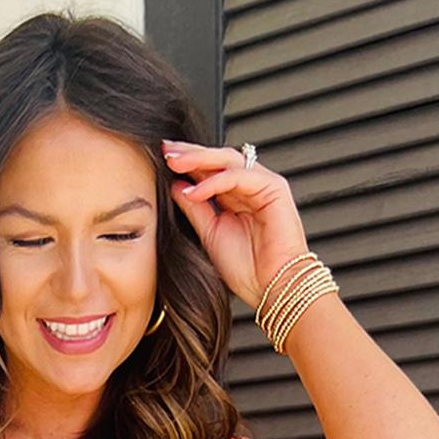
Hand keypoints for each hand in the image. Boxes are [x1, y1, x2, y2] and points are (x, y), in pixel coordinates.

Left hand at [161, 139, 309, 314]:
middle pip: (219, 160)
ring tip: (175, 163)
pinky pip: (239, 176)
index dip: (187, 163)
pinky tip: (194, 192)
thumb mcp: (210, 234)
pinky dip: (215, 183)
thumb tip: (176, 185)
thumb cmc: (248, 270)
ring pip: (229, 161)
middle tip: (166, 150)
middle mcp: (251, 187)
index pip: (210, 171)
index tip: (163, 159)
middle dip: (191, 153)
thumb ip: (195, 209)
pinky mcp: (274, 188)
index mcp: (236, 198)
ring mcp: (264, 185)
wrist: (273, 288)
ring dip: (200, 160)